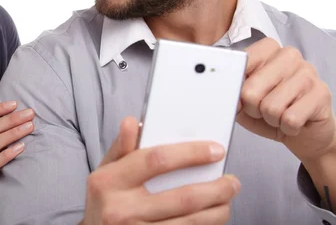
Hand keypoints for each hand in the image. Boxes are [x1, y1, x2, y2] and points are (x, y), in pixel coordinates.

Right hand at [82, 117, 239, 224]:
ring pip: (190, 223)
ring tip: (228, 199)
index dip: (191, 153)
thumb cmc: (104, 200)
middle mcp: (121, 209)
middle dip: (216, 189)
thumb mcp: (104, 171)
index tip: (215, 150)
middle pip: (182, 197)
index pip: (156, 160)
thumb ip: (121, 147)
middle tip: (232, 181)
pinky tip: (212, 217)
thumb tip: (132, 122)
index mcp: (109, 181)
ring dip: (217, 211)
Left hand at [237, 37, 335, 160]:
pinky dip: (287, 127)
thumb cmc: (272, 110)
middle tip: (261, 110)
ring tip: (278, 115)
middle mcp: (288, 56)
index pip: (241, 61)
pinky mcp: (321, 92)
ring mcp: (307, 72)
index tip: (239, 95)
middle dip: (252, 108)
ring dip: (271, 119)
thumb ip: (233, 91)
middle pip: (251, 89)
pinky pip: (290, 119)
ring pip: (271, 106)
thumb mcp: (245, 100)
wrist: (305, 131)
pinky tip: (292, 122)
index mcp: (267, 50)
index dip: (235, 86)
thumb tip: (225, 90)